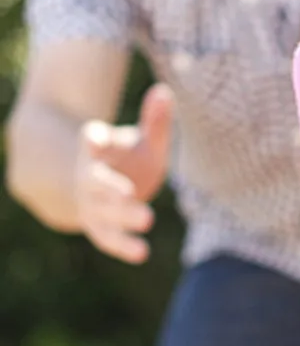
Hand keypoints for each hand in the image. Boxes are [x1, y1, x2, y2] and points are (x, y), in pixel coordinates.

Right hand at [73, 84, 173, 263]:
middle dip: (111, 188)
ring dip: (122, 218)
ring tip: (147, 221)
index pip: (90, 141)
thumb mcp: (142, 139)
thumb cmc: (127, 159)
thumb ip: (154, 120)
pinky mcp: (99, 225)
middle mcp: (88, 176)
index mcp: (95, 148)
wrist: (99, 187)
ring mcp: (91, 203)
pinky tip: (142, 254)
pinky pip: (108, 238)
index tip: (94, 138)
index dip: (93, 139)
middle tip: (129, 193)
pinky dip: (123, 245)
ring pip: (102, 212)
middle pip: (96, 183)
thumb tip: (164, 92)